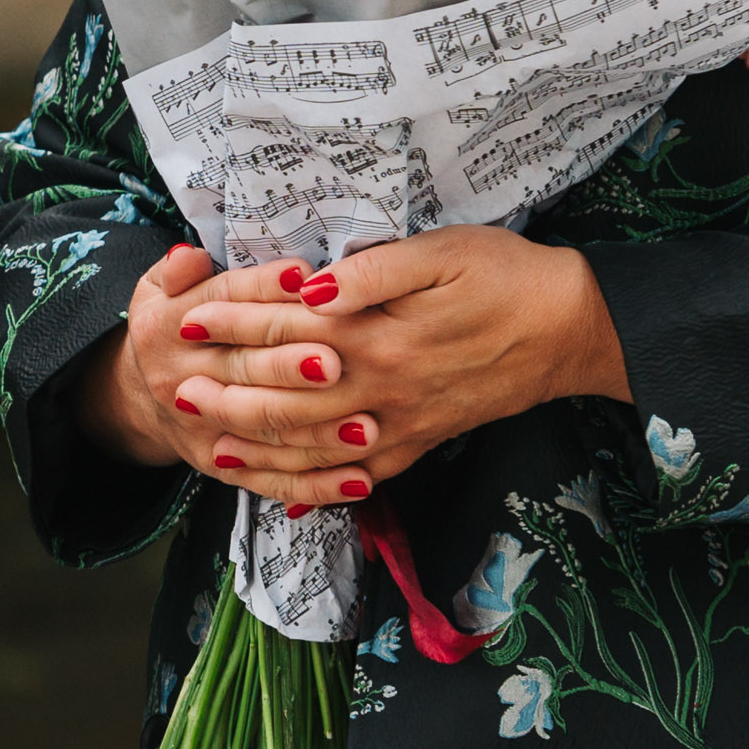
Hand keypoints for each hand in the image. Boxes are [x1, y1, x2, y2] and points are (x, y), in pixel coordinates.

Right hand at [73, 246, 359, 499]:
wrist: (142, 396)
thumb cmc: (173, 326)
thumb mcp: (157, 288)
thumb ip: (178, 270)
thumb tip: (189, 255)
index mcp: (166, 325)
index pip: (221, 302)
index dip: (261, 288)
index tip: (303, 279)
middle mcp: (180, 377)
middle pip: (243, 368)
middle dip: (290, 367)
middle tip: (337, 363)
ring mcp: (201, 428)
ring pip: (265, 431)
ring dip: (317, 433)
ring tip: (365, 426)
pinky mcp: (222, 467)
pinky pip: (273, 480)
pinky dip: (317, 485)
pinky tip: (360, 481)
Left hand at [212, 227, 631, 504]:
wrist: (572, 329)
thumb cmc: (504, 275)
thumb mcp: (440, 252)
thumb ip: (371, 273)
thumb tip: (309, 286)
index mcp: (380, 334)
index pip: (287, 329)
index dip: (234, 322)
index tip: (187, 318)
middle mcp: (385, 388)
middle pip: (289, 396)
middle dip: (228, 394)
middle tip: (176, 392)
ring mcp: (405, 423)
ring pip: (319, 447)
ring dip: (262, 449)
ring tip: (212, 447)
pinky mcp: (424, 441)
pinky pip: (364, 475)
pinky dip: (323, 487)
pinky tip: (291, 496)